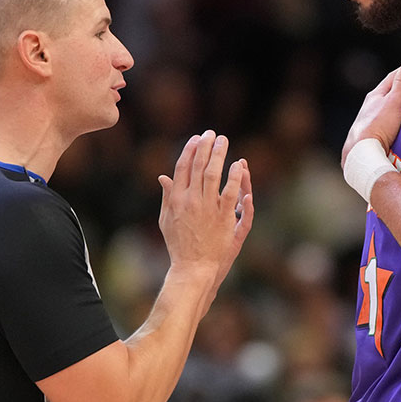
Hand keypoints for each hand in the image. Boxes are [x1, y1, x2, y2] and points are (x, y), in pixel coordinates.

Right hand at [157, 130, 253, 298]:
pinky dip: (234, 178)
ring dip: (218, 155)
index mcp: (176, 200)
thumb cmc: (178, 246)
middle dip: (204, 147)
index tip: (195, 138)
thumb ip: (166, 197)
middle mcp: (190, 201)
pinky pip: (230, 193)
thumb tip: (162, 177)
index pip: (181, 168)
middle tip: (211, 133)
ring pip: (213, 175)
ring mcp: (207, 209)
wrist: (192, 268)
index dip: (189, 151)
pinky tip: (238, 165)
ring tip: (223, 141)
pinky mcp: (223, 218)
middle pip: (197, 167)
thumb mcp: (165, 220)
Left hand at [341, 60, 400, 168]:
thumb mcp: (394, 101)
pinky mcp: (373, 136)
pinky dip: (397, 123)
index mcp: (375, 95)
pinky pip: (388, 125)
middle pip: (390, 94)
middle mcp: (370, 107)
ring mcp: (371, 122)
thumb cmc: (376, 127)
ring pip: (388, 111)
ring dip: (400, 109)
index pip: (392, 77)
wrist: (362, 153)